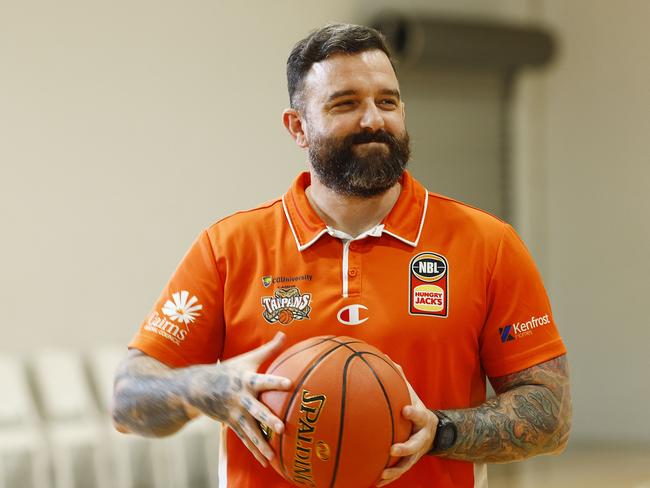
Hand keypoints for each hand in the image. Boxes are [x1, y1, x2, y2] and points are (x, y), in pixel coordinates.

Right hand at [182, 332, 291, 466]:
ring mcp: (235, 413)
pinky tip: (267, 462)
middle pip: (257, 410)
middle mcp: (241, 398)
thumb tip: (284, 333)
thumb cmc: (228, 370)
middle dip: (268, 419)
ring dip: (261, 443)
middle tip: (281, 428)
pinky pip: (245, 439)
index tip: (290, 383)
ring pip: (250, 430)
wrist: (197, 387)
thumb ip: (268, 349)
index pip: (264, 380)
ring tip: (274, 456)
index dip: (276, 381)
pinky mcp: (232, 424)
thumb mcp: (247, 358)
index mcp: (247, 381)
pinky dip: (255, 450)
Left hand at [376, 366, 436, 486]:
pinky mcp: (409, 463)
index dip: (414, 412)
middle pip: (415, 445)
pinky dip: (387, 478)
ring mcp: (417, 453)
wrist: (433, 432)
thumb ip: (400, 379)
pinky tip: (373, 482)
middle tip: (393, 449)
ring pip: (407, 465)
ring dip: (395, 470)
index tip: (405, 409)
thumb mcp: (412, 394)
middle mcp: (421, 438)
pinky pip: (398, 472)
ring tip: (381, 474)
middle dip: (405, 448)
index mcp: (422, 419)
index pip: (420, 415)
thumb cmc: (414, 409)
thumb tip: (385, 357)